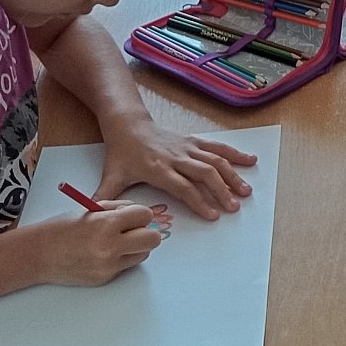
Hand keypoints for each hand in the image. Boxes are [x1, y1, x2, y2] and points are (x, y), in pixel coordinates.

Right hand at [32, 202, 164, 285]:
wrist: (38, 255)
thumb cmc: (63, 228)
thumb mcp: (92, 210)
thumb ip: (119, 210)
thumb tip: (142, 214)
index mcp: (106, 223)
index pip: (145, 216)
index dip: (140, 214)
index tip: (133, 215)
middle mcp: (110, 246)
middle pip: (153, 239)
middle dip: (146, 232)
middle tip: (133, 230)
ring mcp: (108, 266)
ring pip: (143, 254)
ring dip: (136, 247)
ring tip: (117, 242)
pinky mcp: (104, 279)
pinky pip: (126, 266)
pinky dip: (121, 259)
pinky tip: (103, 254)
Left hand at [97, 118, 256, 220]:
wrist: (128, 124)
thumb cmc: (121, 153)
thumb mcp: (110, 177)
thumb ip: (105, 201)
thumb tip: (95, 222)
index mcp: (158, 169)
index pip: (183, 187)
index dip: (199, 201)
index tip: (213, 215)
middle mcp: (177, 157)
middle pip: (205, 174)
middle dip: (222, 191)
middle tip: (235, 207)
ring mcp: (188, 147)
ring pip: (215, 160)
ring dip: (233, 175)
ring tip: (247, 190)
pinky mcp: (194, 141)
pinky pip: (218, 147)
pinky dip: (235, 153)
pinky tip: (250, 161)